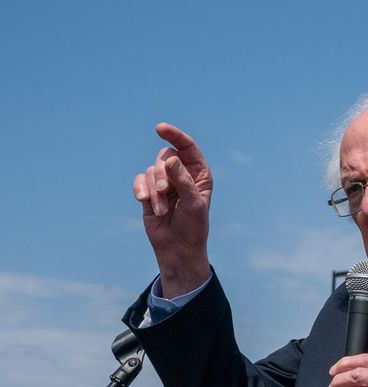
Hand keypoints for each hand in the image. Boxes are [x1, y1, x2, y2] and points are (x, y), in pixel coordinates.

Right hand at [132, 123, 213, 297]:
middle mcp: (182, 174)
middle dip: (162, 174)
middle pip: (165, 157)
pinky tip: (142, 201)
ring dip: (154, 191)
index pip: (187, 147)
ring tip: (161, 209)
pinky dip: (140, 190)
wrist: (177, 247)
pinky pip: (139, 180)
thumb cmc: (193, 226)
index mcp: (199, 173)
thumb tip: (171, 159)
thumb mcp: (193, 203)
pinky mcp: (149, 192)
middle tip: (165, 192)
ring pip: (151, 170)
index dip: (174, 135)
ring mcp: (164, 182)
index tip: (160, 128)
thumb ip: (183, 180)